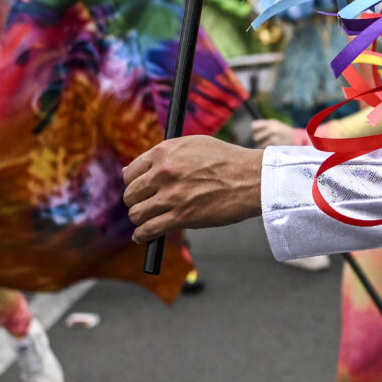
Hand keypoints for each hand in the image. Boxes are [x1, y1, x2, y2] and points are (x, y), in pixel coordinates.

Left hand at [124, 135, 264, 240]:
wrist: (251, 178)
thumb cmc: (226, 161)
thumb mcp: (193, 145)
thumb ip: (164, 154)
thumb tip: (132, 170)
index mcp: (164, 152)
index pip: (130, 172)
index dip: (133, 183)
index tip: (139, 190)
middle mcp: (163, 172)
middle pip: (131, 194)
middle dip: (136, 202)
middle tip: (145, 206)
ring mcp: (171, 196)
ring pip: (137, 214)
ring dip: (140, 220)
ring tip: (146, 221)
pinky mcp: (181, 216)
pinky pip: (149, 230)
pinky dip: (143, 236)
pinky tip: (144, 236)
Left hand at [247, 117, 304, 148]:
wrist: (295, 137)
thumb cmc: (281, 130)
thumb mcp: (274, 124)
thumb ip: (264, 125)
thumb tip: (251, 128)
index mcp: (270, 122)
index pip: (254, 126)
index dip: (253, 129)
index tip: (255, 131)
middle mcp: (272, 129)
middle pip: (255, 136)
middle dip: (257, 138)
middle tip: (261, 138)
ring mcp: (275, 138)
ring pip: (261, 144)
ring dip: (263, 144)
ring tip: (270, 141)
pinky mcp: (277, 146)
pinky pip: (267, 148)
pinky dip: (268, 148)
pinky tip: (273, 145)